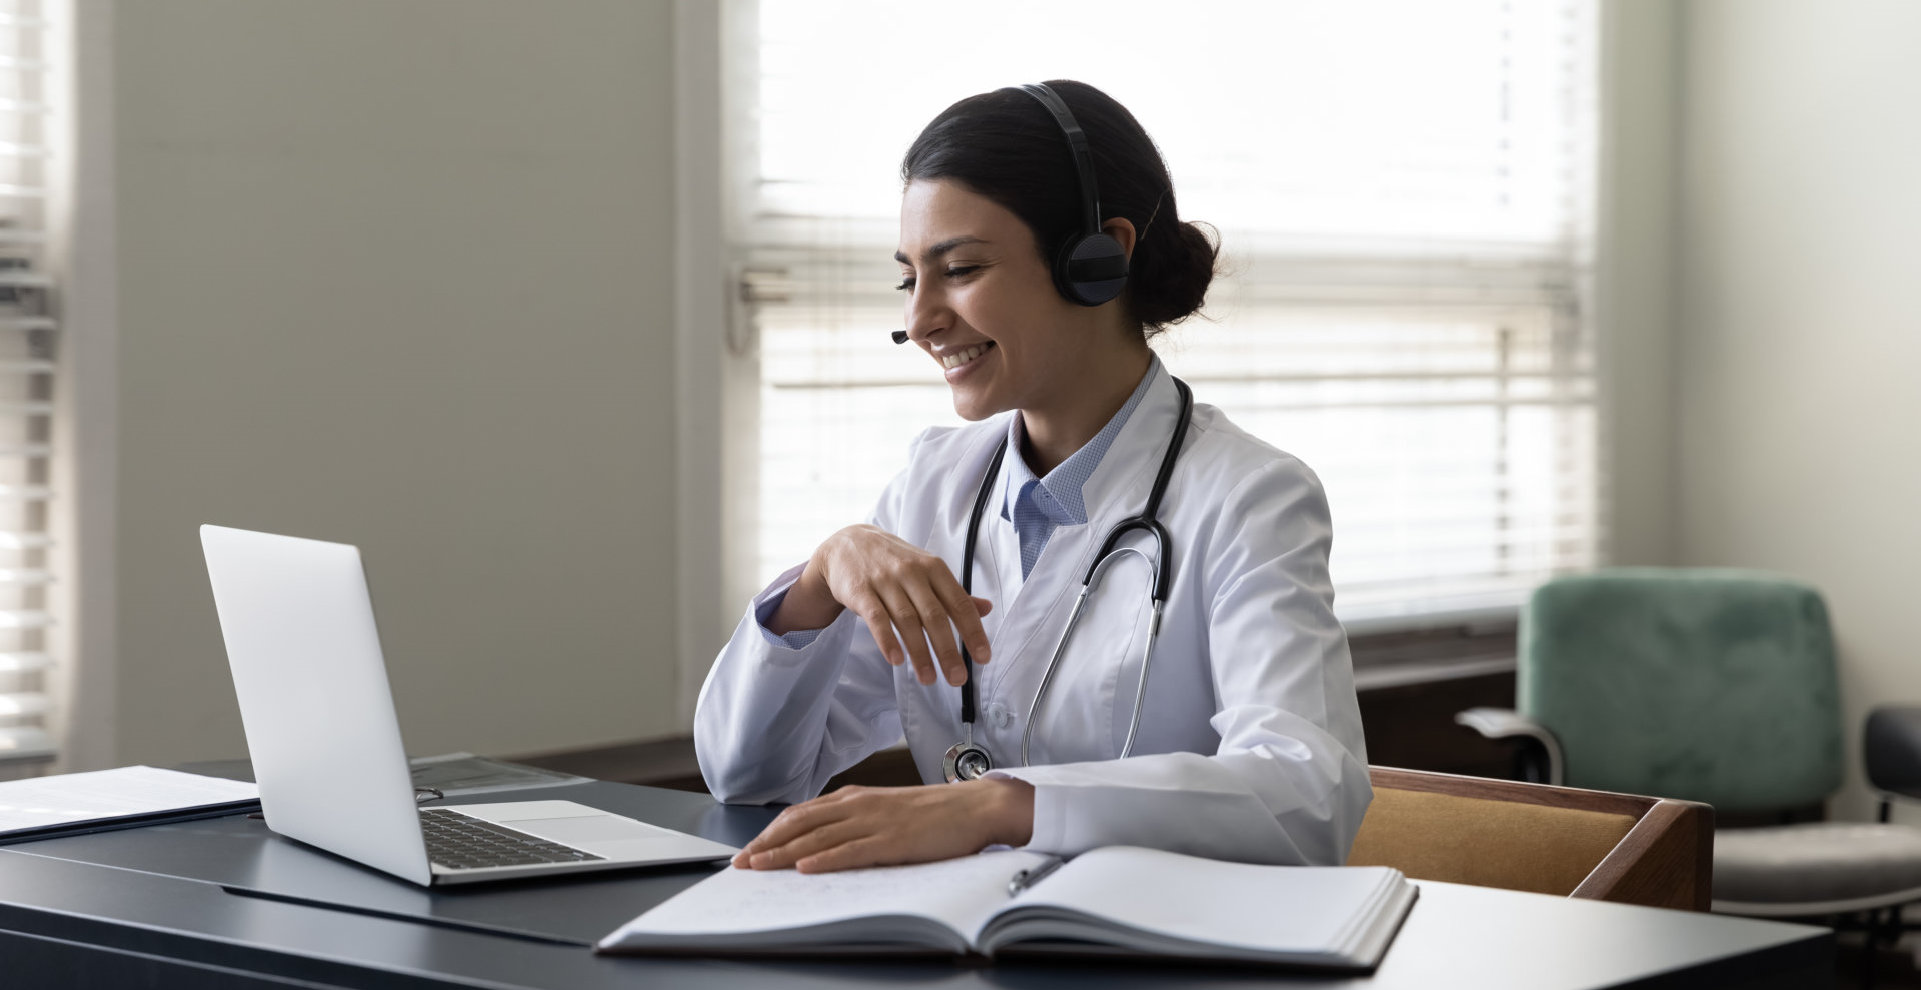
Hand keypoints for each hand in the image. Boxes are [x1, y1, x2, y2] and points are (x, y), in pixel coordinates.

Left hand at [732, 778, 1035, 873]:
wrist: (974, 807)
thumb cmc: (934, 813)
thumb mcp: (886, 810)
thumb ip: (855, 820)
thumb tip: (823, 840)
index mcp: (855, 797)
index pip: (801, 814)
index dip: (771, 832)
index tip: (750, 849)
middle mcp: (858, 805)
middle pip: (800, 824)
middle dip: (767, 844)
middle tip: (741, 862)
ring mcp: (874, 822)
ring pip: (818, 838)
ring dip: (784, 854)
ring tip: (759, 866)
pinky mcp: (892, 841)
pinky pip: (851, 851)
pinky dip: (824, 859)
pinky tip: (806, 867)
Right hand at [770, 524, 992, 686]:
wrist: (849, 543)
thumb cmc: (895, 562)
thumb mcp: (927, 570)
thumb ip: (954, 593)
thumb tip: (987, 609)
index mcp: (934, 568)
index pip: (959, 603)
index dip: (973, 631)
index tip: (982, 658)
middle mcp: (912, 573)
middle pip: (934, 615)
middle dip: (948, 650)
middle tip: (958, 679)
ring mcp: (885, 580)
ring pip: (907, 620)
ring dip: (919, 653)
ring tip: (929, 679)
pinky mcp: (860, 590)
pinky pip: (875, 618)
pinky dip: (887, 640)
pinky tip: (897, 660)